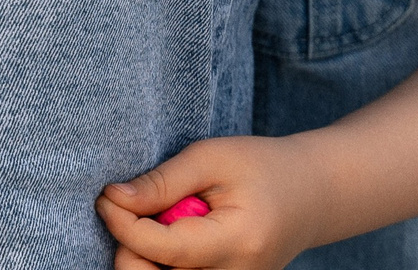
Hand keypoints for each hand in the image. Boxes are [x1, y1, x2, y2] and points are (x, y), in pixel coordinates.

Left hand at [97, 136, 331, 269]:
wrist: (312, 195)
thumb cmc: (263, 167)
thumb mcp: (214, 158)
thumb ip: (164, 182)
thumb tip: (113, 199)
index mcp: (236, 242)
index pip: (162, 248)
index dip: (124, 225)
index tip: (105, 197)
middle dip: (131, 247)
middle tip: (137, 208)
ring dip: (148, 255)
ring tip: (171, 220)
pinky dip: (164, 262)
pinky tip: (178, 236)